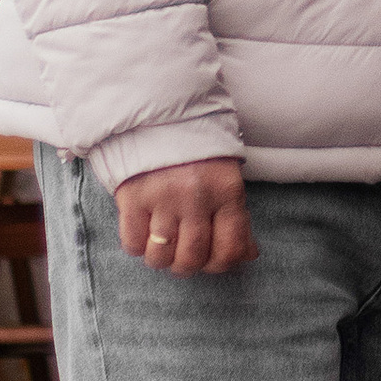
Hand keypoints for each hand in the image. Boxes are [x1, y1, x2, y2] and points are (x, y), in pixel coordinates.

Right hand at [116, 159, 257, 275]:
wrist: (160, 115)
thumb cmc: (199, 153)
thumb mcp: (226, 179)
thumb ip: (238, 218)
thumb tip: (249, 256)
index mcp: (227, 192)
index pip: (229, 250)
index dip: (218, 265)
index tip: (209, 259)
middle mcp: (196, 197)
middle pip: (191, 259)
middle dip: (186, 265)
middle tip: (181, 254)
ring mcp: (162, 198)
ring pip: (160, 256)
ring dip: (160, 257)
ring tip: (160, 243)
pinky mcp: (132, 197)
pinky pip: (132, 243)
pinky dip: (137, 245)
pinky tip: (142, 230)